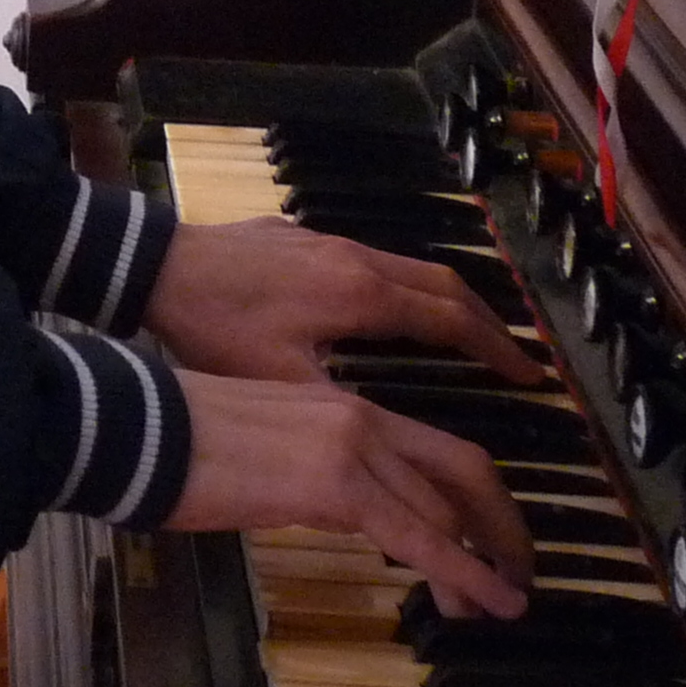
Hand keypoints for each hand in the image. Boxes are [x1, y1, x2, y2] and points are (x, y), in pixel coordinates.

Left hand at [144, 215, 543, 386]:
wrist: (156, 266)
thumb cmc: (216, 328)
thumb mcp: (282, 382)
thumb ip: (343, 412)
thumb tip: (394, 449)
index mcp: (362, 296)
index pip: (452, 321)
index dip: (496, 350)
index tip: (529, 377)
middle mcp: (357, 260)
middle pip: (444, 287)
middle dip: (487, 323)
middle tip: (515, 359)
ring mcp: (329, 243)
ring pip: (410, 269)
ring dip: (447, 303)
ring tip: (469, 338)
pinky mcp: (301, 238)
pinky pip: (377, 261)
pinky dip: (406, 289)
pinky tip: (393, 312)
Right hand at [166, 371, 533, 618]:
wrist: (139, 428)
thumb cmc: (176, 443)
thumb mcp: (261, 452)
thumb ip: (309, 474)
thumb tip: (332, 510)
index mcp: (340, 407)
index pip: (431, 451)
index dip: (472, 501)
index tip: (490, 542)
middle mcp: (358, 416)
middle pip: (462, 468)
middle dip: (502, 525)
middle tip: (520, 572)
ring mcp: (350, 445)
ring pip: (447, 504)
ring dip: (483, 560)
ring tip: (503, 602)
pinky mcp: (335, 483)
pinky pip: (418, 536)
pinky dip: (461, 572)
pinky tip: (482, 602)